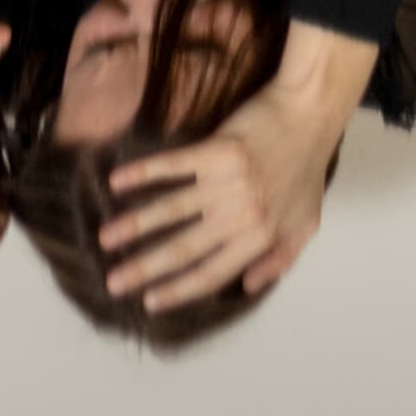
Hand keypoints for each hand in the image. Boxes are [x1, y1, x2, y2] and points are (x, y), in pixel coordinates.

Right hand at [103, 91, 339, 308]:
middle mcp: (241, 215)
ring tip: (106, 237)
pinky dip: (142, 174)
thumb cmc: (307, 167)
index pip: (212, 274)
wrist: (310, 114)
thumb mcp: (306, 222)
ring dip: (134, 225)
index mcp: (261, 237)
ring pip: (171, 210)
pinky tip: (117, 181)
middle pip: (183, 249)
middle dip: (144, 268)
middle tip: (113, 281)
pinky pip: (171, 166)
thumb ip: (280, 259)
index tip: (148, 302)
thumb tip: (248, 287)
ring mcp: (227, 182)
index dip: (178, 290)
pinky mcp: (216, 150)